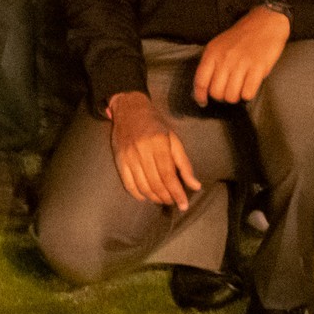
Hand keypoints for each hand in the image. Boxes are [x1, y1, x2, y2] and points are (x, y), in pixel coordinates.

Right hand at [104, 89, 200, 208]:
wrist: (129, 109)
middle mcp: (142, 150)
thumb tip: (195, 186)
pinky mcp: (119, 160)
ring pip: (143, 186)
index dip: (177, 193)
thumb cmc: (155, 124)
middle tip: (175, 201)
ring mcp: (128, 156)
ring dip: (155, 198)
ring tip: (163, 199)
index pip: (168, 175)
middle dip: (167, 197)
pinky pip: (128, 184)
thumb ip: (184, 164)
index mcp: (158, 143)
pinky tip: (147, 196)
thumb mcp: (174, 139)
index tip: (184, 205)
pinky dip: (139, 195)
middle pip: (156, 183)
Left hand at [191, 4, 292, 106]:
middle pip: (216, 92)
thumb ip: (211, 62)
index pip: (200, 81)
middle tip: (228, 92)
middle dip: (222, 97)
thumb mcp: (219, 44)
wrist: (265, 22)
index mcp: (213, 52)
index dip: (200, 95)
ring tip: (240, 89)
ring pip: (232, 96)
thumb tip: (204, 86)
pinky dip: (248, 94)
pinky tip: (250, 86)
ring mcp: (242, 64)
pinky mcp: (258, 68)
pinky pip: (248, 93)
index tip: (203, 102)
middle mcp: (225, 59)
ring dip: (236, 97)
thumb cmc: (242, 36)